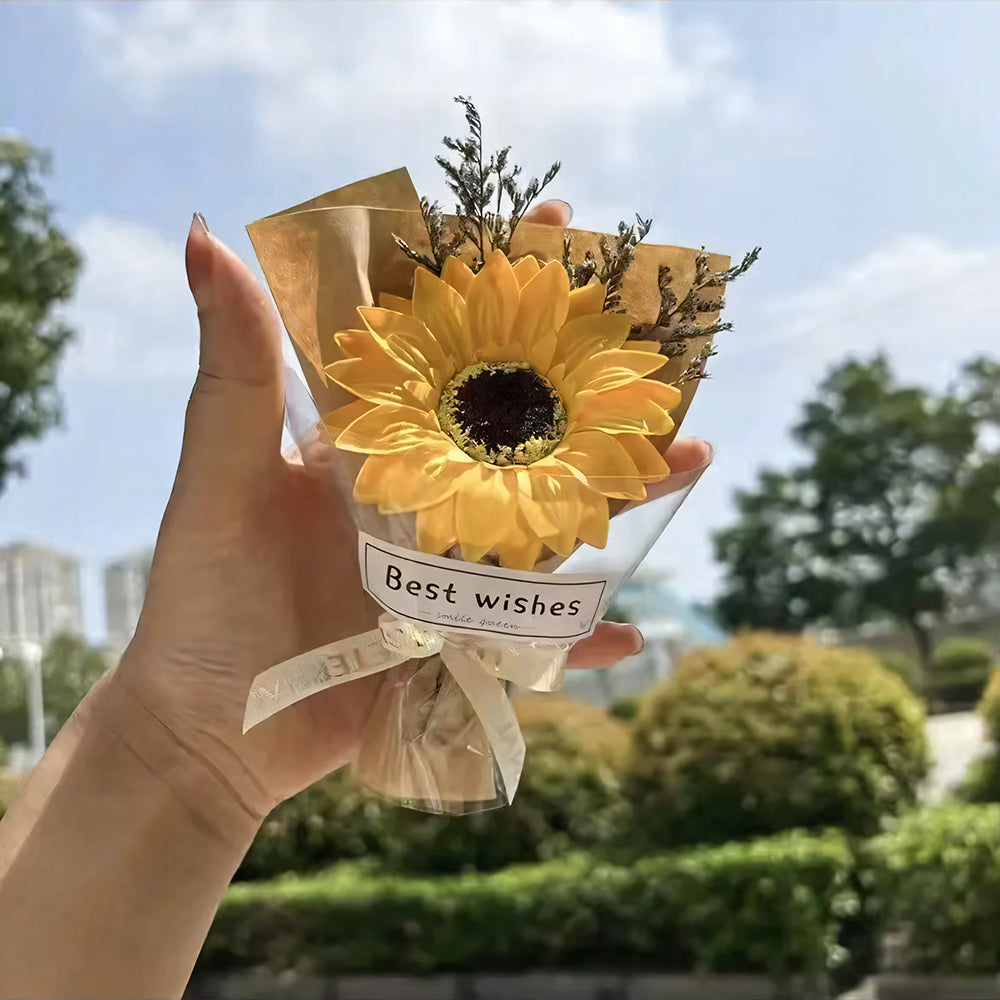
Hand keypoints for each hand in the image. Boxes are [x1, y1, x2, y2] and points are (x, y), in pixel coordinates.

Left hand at [106, 202, 683, 819]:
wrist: (207, 728)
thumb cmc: (202, 598)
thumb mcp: (219, 477)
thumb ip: (233, 369)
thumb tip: (204, 232)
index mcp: (371, 442)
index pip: (445, 345)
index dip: (498, 284)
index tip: (556, 225)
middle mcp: (420, 494)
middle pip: (518, 428)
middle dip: (588, 384)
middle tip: (661, 342)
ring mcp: (447, 566)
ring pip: (548, 519)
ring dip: (619, 494)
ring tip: (693, 457)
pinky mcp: (458, 636)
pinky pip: (532, 634)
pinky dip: (577, 638)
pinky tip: (632, 631)